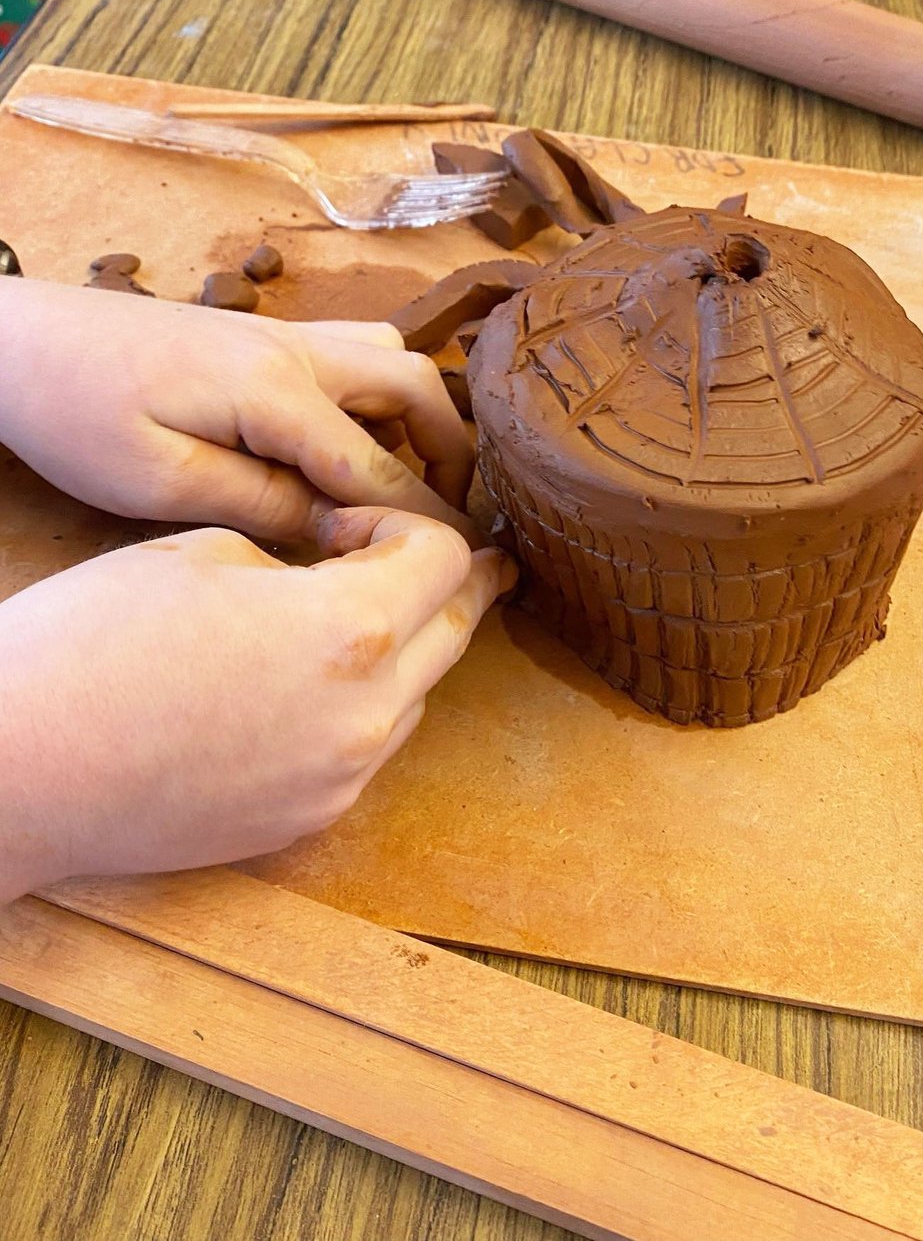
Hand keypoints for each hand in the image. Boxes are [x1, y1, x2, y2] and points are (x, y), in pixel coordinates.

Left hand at [0, 277, 475, 541]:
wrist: (16, 341)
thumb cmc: (73, 414)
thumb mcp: (160, 483)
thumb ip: (261, 504)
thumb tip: (341, 530)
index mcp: (273, 389)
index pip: (379, 464)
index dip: (425, 520)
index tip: (456, 566)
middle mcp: (294, 349)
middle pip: (414, 384)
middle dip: (449, 451)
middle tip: (452, 514)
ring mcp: (279, 335)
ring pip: (390, 358)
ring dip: (418, 416)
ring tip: (410, 482)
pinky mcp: (260, 338)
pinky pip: (352, 356)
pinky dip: (380, 399)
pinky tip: (351, 448)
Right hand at [0, 509, 514, 902]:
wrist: (22, 764)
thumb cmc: (92, 643)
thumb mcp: (206, 555)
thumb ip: (299, 564)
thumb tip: (338, 576)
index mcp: (349, 631)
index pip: (444, 563)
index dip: (412, 527)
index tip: (356, 527)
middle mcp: (366, 714)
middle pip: (453, 632)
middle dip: (451, 586)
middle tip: (456, 562)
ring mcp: (341, 778)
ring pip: (415, 697)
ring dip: (405, 651)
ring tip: (354, 624)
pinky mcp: (308, 819)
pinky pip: (367, 751)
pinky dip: (362, 709)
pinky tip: (309, 689)